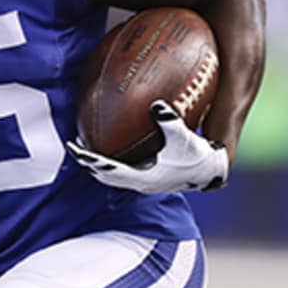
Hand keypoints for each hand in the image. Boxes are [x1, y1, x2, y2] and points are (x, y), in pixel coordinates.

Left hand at [68, 100, 227, 193]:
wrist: (212, 173)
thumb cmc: (198, 156)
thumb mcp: (184, 137)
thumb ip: (169, 121)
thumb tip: (155, 104)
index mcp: (142, 177)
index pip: (107, 170)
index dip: (89, 159)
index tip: (74, 146)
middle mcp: (139, 183)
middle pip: (104, 175)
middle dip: (88, 162)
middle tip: (75, 144)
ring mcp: (144, 182)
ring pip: (113, 175)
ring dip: (99, 163)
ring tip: (89, 145)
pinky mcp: (151, 177)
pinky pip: (125, 169)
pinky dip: (115, 159)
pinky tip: (115, 141)